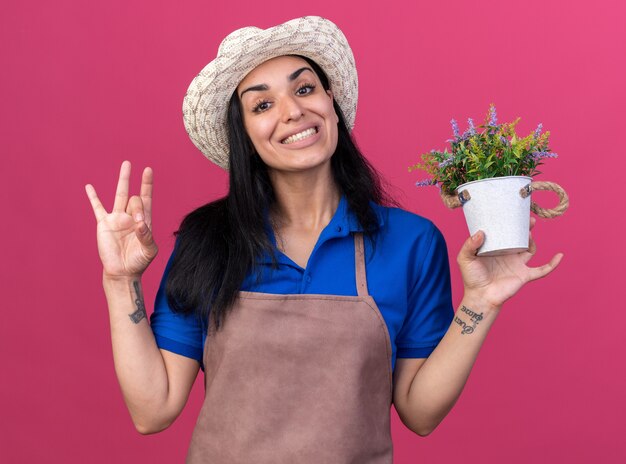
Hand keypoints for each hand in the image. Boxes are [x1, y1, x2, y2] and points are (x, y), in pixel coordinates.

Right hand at [85, 161, 157, 278]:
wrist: (122, 271)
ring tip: (126, 164)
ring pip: (120, 195)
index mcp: (143, 220)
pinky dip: (93, 197)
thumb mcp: (149, 250)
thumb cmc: (138, 261)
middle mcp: (130, 216)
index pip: (146, 198)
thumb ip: (147, 236)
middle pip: (134, 198)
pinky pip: (97, 208)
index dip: (147, 185)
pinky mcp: (104, 224)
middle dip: (136, 205)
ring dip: (123, 180)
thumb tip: (139, 223)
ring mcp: (117, 218)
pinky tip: (89, 187)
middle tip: (135, 218)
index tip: (148, 170)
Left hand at [457, 217, 562, 310]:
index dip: (510, 224)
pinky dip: (552, 264)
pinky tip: (560, 255)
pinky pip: (542, 270)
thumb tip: (480, 232)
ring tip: (530, 231)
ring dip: (532, 240)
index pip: (505, 233)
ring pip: (530, 249)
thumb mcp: (465, 258)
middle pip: (520, 238)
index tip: (514, 213)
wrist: (480, 296)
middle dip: (525, 228)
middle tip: (528, 219)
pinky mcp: (524, 275)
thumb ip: (469, 245)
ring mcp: (517, 265)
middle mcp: (508, 254)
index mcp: (496, 248)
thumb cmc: (471, 278)